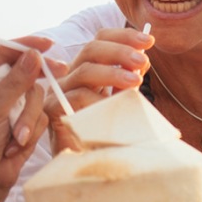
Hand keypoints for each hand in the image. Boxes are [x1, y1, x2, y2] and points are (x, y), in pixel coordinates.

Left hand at [0, 38, 60, 197]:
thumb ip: (14, 83)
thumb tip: (34, 55)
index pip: (5, 52)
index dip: (27, 46)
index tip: (48, 45)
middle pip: (27, 70)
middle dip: (36, 82)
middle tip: (62, 70)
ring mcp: (12, 103)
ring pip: (37, 94)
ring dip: (29, 118)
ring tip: (16, 138)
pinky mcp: (26, 119)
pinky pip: (42, 114)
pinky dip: (33, 130)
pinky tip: (16, 145)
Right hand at [47, 27, 153, 152]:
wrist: (81, 165)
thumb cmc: (102, 133)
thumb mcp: (120, 102)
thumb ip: (128, 81)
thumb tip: (142, 60)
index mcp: (87, 69)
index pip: (100, 40)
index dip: (123, 36)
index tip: (149, 40)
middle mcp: (71, 76)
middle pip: (91, 49)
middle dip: (120, 50)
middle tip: (143, 60)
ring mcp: (59, 92)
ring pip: (84, 71)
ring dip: (112, 72)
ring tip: (136, 82)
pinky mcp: (52, 111)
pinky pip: (76, 98)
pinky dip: (99, 100)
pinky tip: (115, 107)